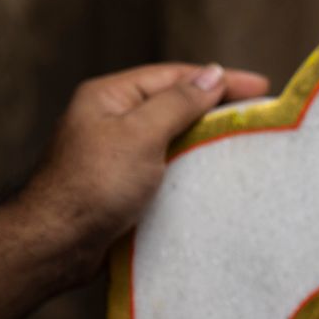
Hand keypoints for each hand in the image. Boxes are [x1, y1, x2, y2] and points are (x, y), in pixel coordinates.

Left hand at [20, 63, 269, 275]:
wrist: (55, 244)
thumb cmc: (94, 185)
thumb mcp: (141, 134)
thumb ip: (179, 102)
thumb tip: (212, 73)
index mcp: (109, 96)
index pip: (175, 76)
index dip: (220, 79)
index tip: (262, 86)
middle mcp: (111, 119)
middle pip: (174, 103)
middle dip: (215, 105)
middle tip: (259, 111)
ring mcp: (116, 152)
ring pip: (171, 135)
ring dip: (205, 136)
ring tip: (243, 139)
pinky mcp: (121, 184)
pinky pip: (164, 164)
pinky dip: (190, 164)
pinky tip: (211, 172)